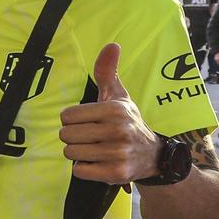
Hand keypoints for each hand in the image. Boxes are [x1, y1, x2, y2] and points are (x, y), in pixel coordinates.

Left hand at [58, 43, 160, 182]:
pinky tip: (99, 162)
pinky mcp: (116, 173)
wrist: (153, 156)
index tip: (88, 122)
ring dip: (79, 153)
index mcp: (114, 110)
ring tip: (96, 149)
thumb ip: (107, 72)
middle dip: (74, 137)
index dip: (72, 120)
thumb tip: (112, 44)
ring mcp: (118, 153)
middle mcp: (117, 130)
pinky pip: (79, 170)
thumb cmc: (127, 122)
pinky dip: (84, 168)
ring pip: (71, 153)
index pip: (66, 116)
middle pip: (66, 135)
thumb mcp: (119, 96)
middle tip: (91, 137)